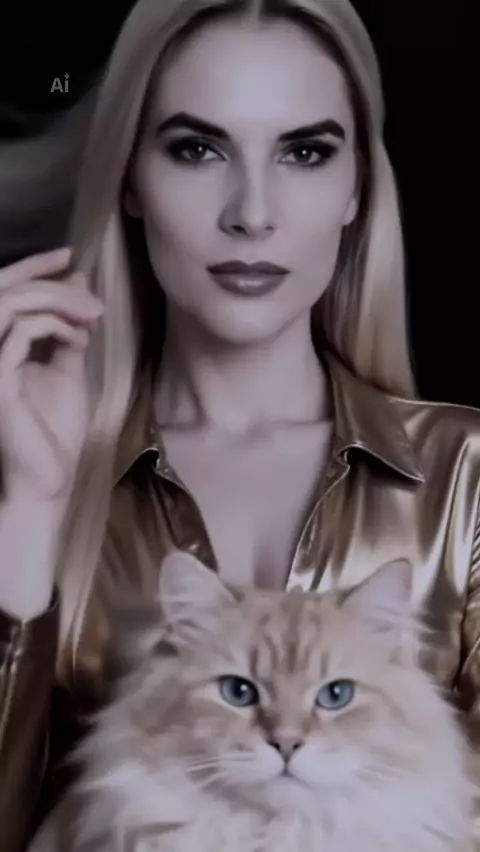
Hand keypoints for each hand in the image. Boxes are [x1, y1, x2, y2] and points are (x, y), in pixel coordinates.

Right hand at [0, 247, 102, 501]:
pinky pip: (20, 331)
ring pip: (10, 304)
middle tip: (92, 298)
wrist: (50, 477)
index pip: (3, 291)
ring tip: (92, 317)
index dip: (32, 267)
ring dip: (56, 301)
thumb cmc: (54, 430)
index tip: (70, 256)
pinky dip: (55, 326)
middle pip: (4, 290)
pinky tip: (79, 340)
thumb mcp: (67, 368)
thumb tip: (79, 286)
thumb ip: (68, 328)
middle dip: (51, 282)